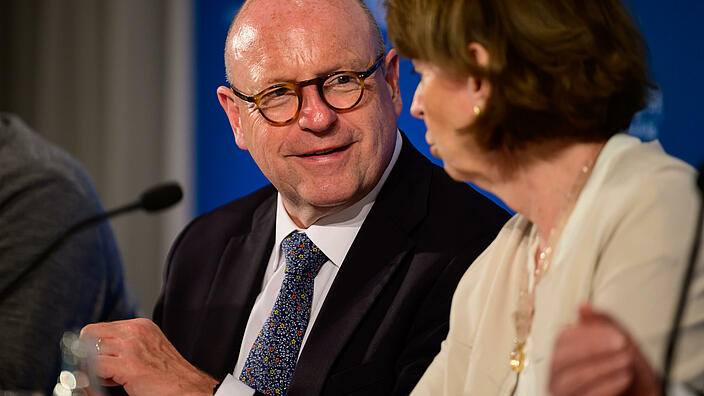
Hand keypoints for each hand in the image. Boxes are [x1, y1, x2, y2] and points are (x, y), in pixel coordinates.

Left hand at [80, 318, 217, 395]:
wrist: (189, 388)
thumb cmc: (170, 374)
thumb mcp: (149, 348)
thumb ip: (126, 344)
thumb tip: (98, 353)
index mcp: (141, 325)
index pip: (99, 328)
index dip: (95, 346)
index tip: (103, 361)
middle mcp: (135, 330)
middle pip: (90, 334)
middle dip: (90, 354)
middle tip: (104, 370)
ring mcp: (131, 346)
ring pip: (89, 351)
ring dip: (93, 367)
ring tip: (113, 378)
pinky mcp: (129, 365)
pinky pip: (94, 367)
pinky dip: (95, 378)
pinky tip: (113, 383)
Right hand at [548, 304, 659, 395]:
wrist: (642, 394)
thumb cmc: (628, 371)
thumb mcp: (620, 342)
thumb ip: (602, 323)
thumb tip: (582, 306)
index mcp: (565, 352)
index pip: (562, 339)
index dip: (587, 334)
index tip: (615, 334)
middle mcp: (559, 373)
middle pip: (560, 358)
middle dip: (592, 350)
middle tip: (620, 346)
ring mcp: (565, 391)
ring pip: (569, 380)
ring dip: (601, 369)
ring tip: (625, 363)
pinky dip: (604, 387)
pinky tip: (623, 379)